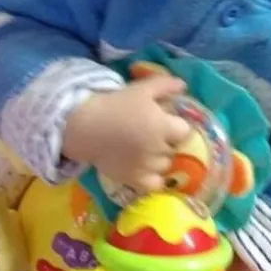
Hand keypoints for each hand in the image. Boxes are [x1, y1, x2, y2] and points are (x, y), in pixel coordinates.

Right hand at [63, 74, 190, 191]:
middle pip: (174, 149)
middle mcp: (157, 149)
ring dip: (159, 158)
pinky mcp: (133, 179)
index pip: (184, 131)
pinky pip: (153, 184)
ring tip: (145, 150)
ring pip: (165, 166)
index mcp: (162, 126)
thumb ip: (165, 85)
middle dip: (167, 141)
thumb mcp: (142, 89)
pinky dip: (153, 179)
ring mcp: (146, 166)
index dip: (176, 126)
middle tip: (151, 134)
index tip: (166, 122)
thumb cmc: (116, 105)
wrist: (86, 126)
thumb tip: (183, 85)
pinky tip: (145, 169)